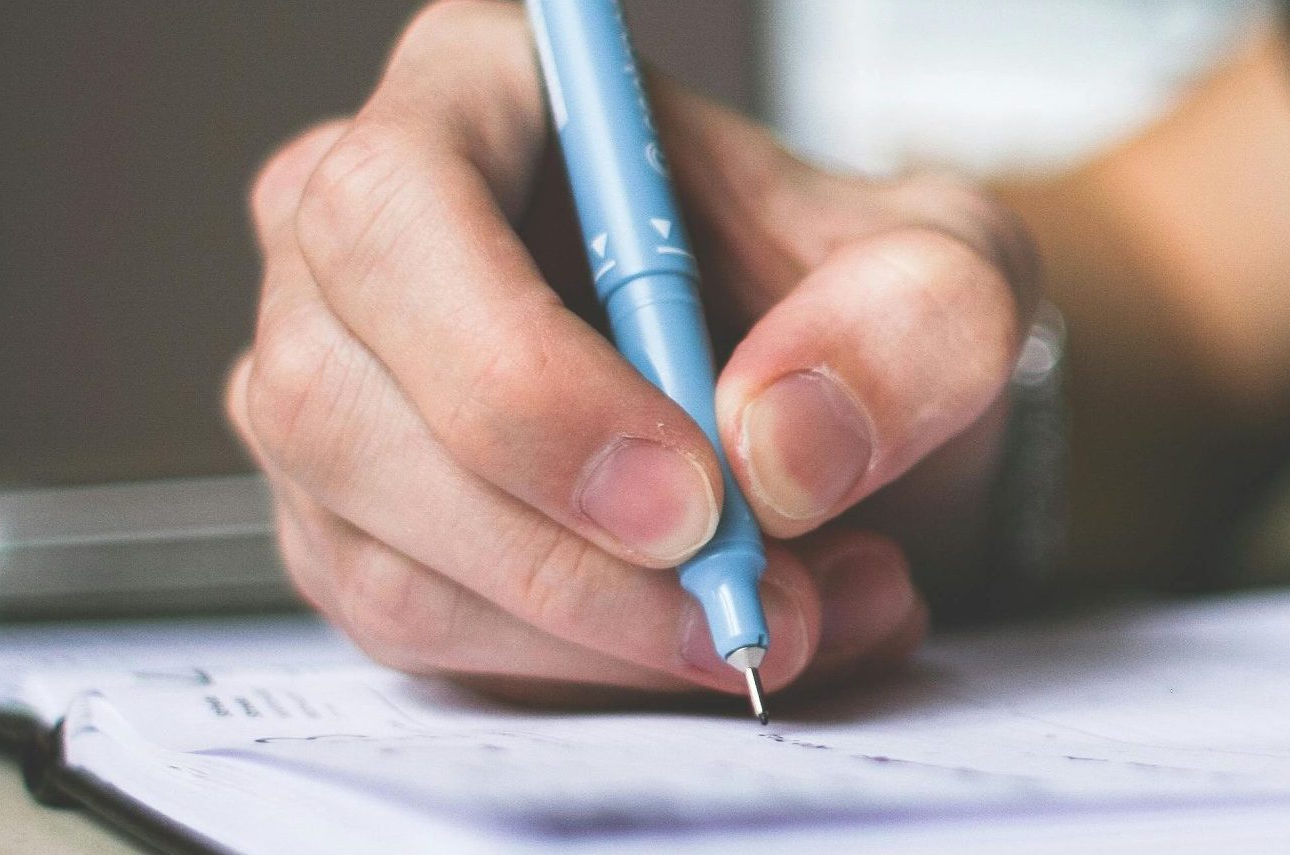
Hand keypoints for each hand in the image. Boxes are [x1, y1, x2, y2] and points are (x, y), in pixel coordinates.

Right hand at [225, 1, 1033, 704]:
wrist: (848, 413)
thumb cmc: (858, 302)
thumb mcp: (955, 274)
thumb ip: (913, 323)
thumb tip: (778, 446)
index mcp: (479, 94)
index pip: (397, 213)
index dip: (520, 375)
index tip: (690, 495)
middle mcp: (358, 236)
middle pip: (342, 404)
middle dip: (567, 552)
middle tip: (752, 605)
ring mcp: (334, 392)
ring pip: (384, 554)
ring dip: (603, 633)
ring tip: (798, 616)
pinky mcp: (355, 532)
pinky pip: (424, 637)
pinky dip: (588, 672)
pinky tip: (718, 635)